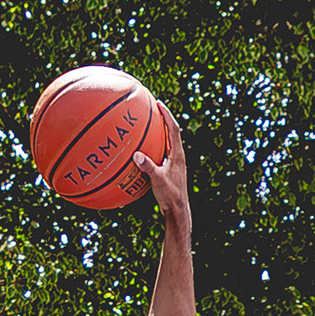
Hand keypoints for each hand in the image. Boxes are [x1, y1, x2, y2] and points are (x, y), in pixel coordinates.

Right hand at [139, 105, 189, 227]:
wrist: (178, 211)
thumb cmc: (170, 196)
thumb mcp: (158, 181)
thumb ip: (148, 167)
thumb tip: (136, 155)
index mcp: (178, 155)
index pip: (173, 129)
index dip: (166, 115)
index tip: (158, 104)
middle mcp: (178, 157)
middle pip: (171, 132)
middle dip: (163, 119)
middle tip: (153, 109)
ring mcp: (174, 164)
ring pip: (167, 143)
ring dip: (159, 132)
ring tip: (148, 125)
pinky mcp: (170, 171)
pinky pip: (161, 154)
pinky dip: (153, 148)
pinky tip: (143, 151)